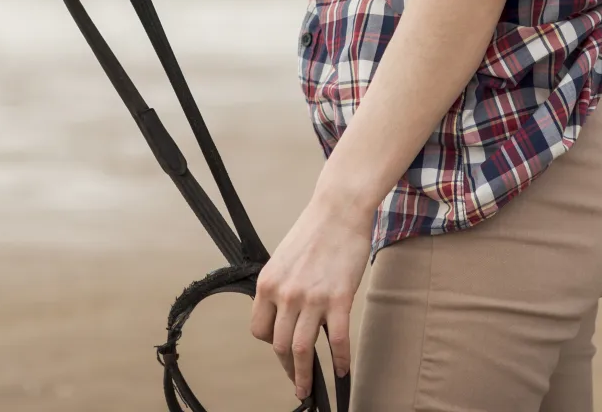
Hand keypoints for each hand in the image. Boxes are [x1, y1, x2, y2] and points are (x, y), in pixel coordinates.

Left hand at [246, 186, 371, 400]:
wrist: (338, 211)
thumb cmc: (313, 233)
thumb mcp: (283, 261)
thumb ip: (280, 288)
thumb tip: (283, 314)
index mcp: (267, 284)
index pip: (258, 330)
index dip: (269, 344)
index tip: (281, 350)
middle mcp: (285, 294)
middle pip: (279, 345)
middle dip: (288, 369)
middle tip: (297, 383)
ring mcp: (311, 298)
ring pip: (302, 349)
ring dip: (305, 375)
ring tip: (310, 390)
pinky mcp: (338, 298)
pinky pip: (337, 340)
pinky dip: (340, 360)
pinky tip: (342, 370)